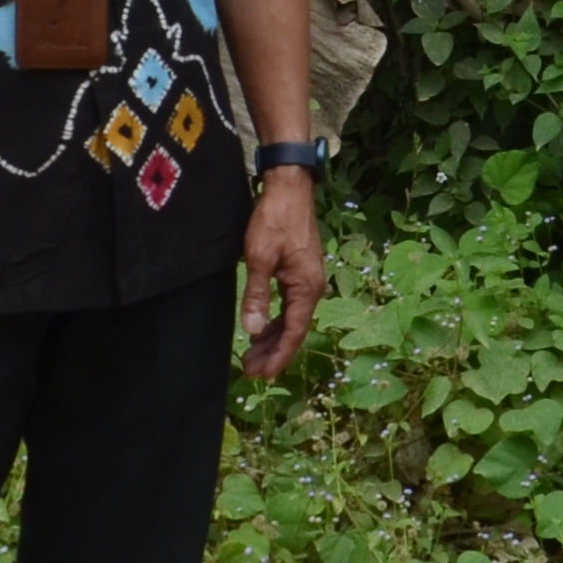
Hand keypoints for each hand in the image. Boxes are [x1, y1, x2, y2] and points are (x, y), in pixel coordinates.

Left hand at [239, 164, 325, 377]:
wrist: (289, 188)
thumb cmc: (275, 220)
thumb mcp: (260, 258)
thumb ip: (257, 296)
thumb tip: (253, 331)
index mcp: (307, 288)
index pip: (293, 333)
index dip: (278, 356)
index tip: (262, 374)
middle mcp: (313, 288)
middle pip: (293, 330)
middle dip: (272, 352)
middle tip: (249, 370)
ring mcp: (308, 279)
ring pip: (291, 318)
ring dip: (272, 338)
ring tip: (252, 355)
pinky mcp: (300, 271)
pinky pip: (290, 305)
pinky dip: (276, 320)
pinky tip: (262, 328)